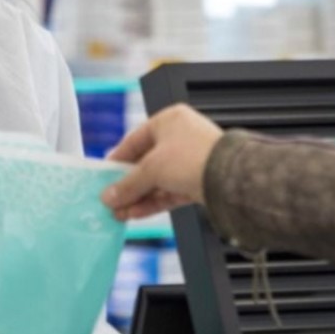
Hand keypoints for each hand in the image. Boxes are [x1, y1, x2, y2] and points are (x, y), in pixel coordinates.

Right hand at [101, 105, 224, 220]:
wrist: (229, 178)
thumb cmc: (194, 157)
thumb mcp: (152, 168)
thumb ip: (128, 184)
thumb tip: (109, 196)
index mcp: (170, 120)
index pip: (136, 140)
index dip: (118, 159)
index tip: (105, 175)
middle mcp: (181, 138)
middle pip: (146, 163)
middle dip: (128, 184)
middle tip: (111, 198)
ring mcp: (190, 161)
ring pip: (157, 181)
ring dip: (137, 197)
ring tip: (118, 212)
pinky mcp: (197, 182)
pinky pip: (168, 192)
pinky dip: (152, 203)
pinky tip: (134, 213)